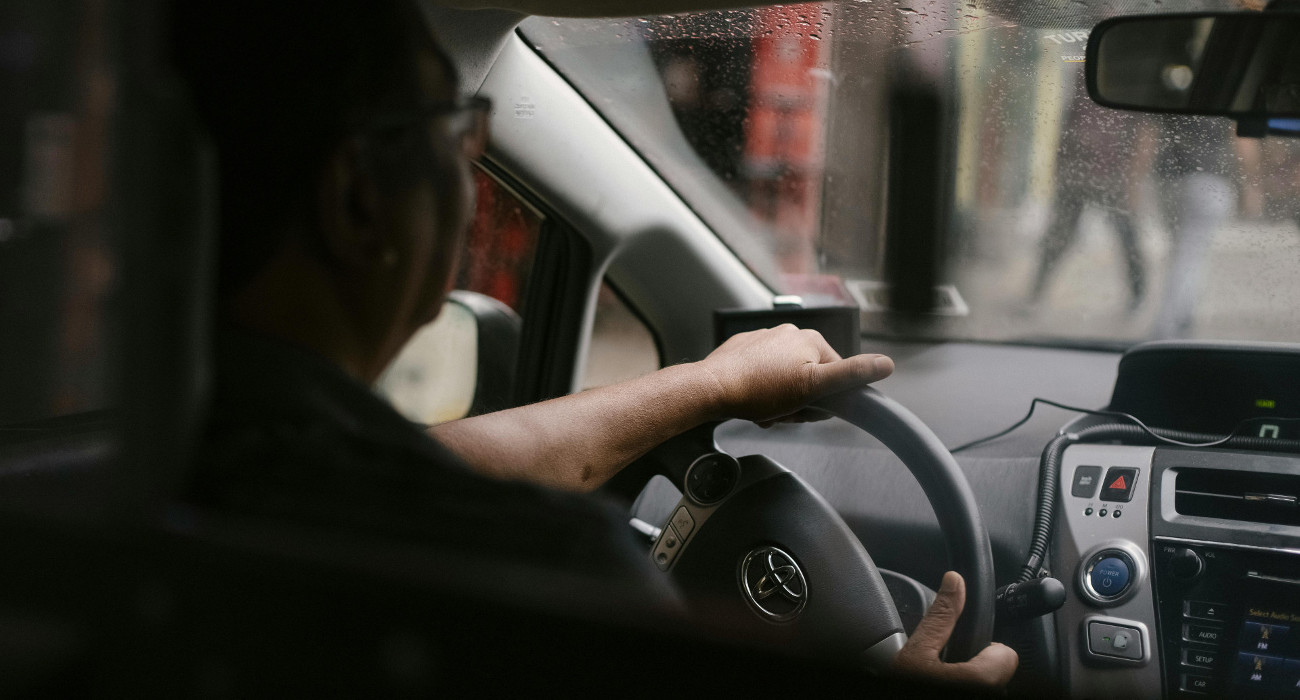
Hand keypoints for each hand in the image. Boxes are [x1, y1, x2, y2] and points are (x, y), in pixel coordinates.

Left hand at [694, 325, 893, 423]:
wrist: (711, 388)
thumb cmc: (759, 389)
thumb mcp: (813, 386)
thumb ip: (851, 375)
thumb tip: (886, 364)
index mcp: (809, 339)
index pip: (835, 374)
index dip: (825, 399)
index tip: (808, 410)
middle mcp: (788, 333)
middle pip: (809, 377)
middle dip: (799, 400)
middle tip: (783, 412)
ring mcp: (764, 340)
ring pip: (785, 379)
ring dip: (779, 400)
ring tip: (765, 411)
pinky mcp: (744, 350)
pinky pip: (762, 374)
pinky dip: (761, 391)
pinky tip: (752, 403)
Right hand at [892, 571, 1018, 687]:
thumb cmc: (902, 689)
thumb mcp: (916, 651)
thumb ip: (941, 617)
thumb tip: (955, 582)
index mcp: (981, 681)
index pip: (1007, 655)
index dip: (985, 650)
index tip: (964, 653)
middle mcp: (989, 696)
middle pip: (998, 674)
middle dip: (976, 669)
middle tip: (947, 672)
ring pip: (989, 687)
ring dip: (970, 683)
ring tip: (942, 683)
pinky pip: (979, 694)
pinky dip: (965, 691)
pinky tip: (944, 689)